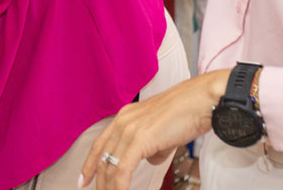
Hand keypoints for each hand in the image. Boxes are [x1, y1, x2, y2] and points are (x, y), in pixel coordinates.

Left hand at [80, 70, 227, 189]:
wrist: (200, 101)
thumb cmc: (186, 114)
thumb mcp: (161, 132)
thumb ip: (151, 146)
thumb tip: (150, 160)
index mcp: (125, 117)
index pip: (100, 145)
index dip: (89, 164)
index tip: (83, 180)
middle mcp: (122, 121)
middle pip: (102, 158)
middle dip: (100, 181)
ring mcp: (129, 129)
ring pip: (111, 166)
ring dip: (110, 186)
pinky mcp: (139, 139)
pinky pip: (123, 169)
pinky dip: (120, 185)